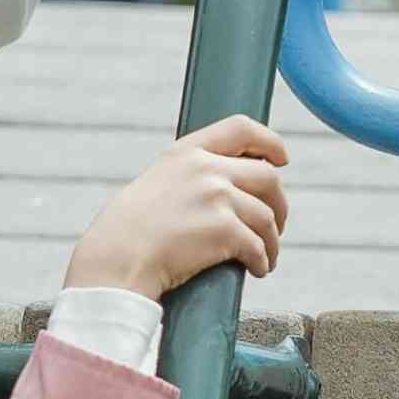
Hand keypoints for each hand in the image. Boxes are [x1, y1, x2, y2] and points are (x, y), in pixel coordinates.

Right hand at [63, 116, 289, 298]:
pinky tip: (258, 269)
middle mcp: (206, 169)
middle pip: (267, 178)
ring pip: (267, 217)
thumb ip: (189, 178)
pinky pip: (258, 247)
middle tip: (276, 225)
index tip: (282, 158)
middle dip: (279, 203)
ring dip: (271, 241)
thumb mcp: (154, 185)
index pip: (241, 129)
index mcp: (186, 152)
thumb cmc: (126, 233)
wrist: (116, 260)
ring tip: (266, 257)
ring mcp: (217, 198)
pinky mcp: (225, 231)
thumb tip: (225, 189)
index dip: (269, 142)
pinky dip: (263, 261)